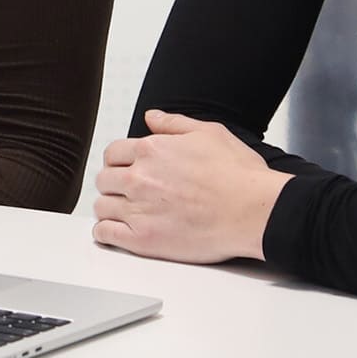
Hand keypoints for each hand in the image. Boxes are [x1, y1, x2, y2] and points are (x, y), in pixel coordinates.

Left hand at [92, 109, 291, 264]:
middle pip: (105, 180)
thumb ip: (173, 123)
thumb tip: (151, 117)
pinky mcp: (143, 240)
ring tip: (124, 212)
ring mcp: (139, 210)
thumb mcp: (209, 132)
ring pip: (102, 207)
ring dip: (110, 207)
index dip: (119, 161)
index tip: (125, 169)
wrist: (254, 210)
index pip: (113, 153)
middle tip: (127, 191)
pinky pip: (105, 234)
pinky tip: (115, 232)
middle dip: (114, 184)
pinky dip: (105, 232)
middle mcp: (139, 178)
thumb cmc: (238, 175)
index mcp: (150, 150)